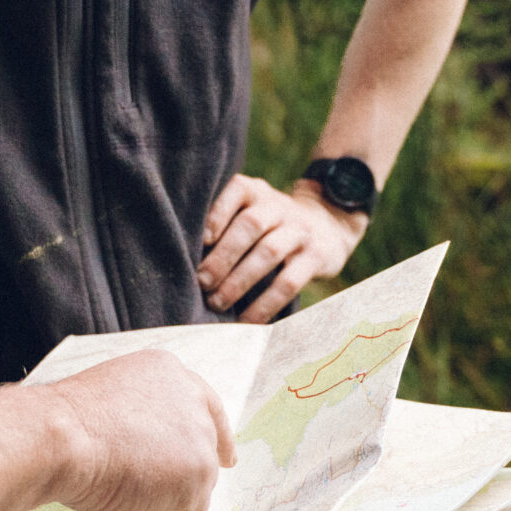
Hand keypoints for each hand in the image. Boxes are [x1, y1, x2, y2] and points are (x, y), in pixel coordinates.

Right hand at [44, 351, 235, 510]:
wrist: (62, 437)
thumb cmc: (67, 423)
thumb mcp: (112, 398)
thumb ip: (143, 413)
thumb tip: (152, 447)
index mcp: (169, 373)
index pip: (206, 405)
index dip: (216, 434)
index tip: (226, 458)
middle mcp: (194, 401)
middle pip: (203, 450)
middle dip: (183, 473)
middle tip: (149, 487)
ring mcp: (201, 439)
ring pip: (194, 485)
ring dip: (162, 494)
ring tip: (119, 482)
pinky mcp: (199, 475)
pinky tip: (128, 498)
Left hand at [198, 174, 367, 322]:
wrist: (328, 226)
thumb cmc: (270, 225)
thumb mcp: (252, 210)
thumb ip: (224, 224)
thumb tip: (183, 258)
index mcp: (257, 192)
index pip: (238, 191)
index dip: (218, 213)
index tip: (202, 240)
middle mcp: (279, 207)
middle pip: (251, 225)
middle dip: (223, 256)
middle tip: (202, 282)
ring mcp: (300, 231)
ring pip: (268, 253)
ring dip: (239, 281)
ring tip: (216, 302)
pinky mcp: (316, 257)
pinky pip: (289, 281)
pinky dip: (265, 304)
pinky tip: (247, 320)